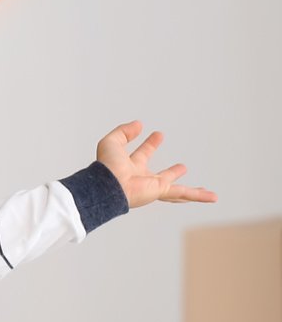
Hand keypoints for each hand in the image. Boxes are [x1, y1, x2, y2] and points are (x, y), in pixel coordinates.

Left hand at [96, 122, 215, 209]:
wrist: (109, 184)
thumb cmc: (107, 166)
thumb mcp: (112, 142)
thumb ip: (124, 132)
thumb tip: (137, 124)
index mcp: (130, 166)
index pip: (143, 154)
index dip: (150, 144)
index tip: (158, 134)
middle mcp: (143, 178)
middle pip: (162, 175)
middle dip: (172, 172)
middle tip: (182, 167)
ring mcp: (153, 186)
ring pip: (177, 189)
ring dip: (190, 190)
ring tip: (202, 189)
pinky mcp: (162, 191)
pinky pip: (185, 193)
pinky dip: (200, 196)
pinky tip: (213, 197)